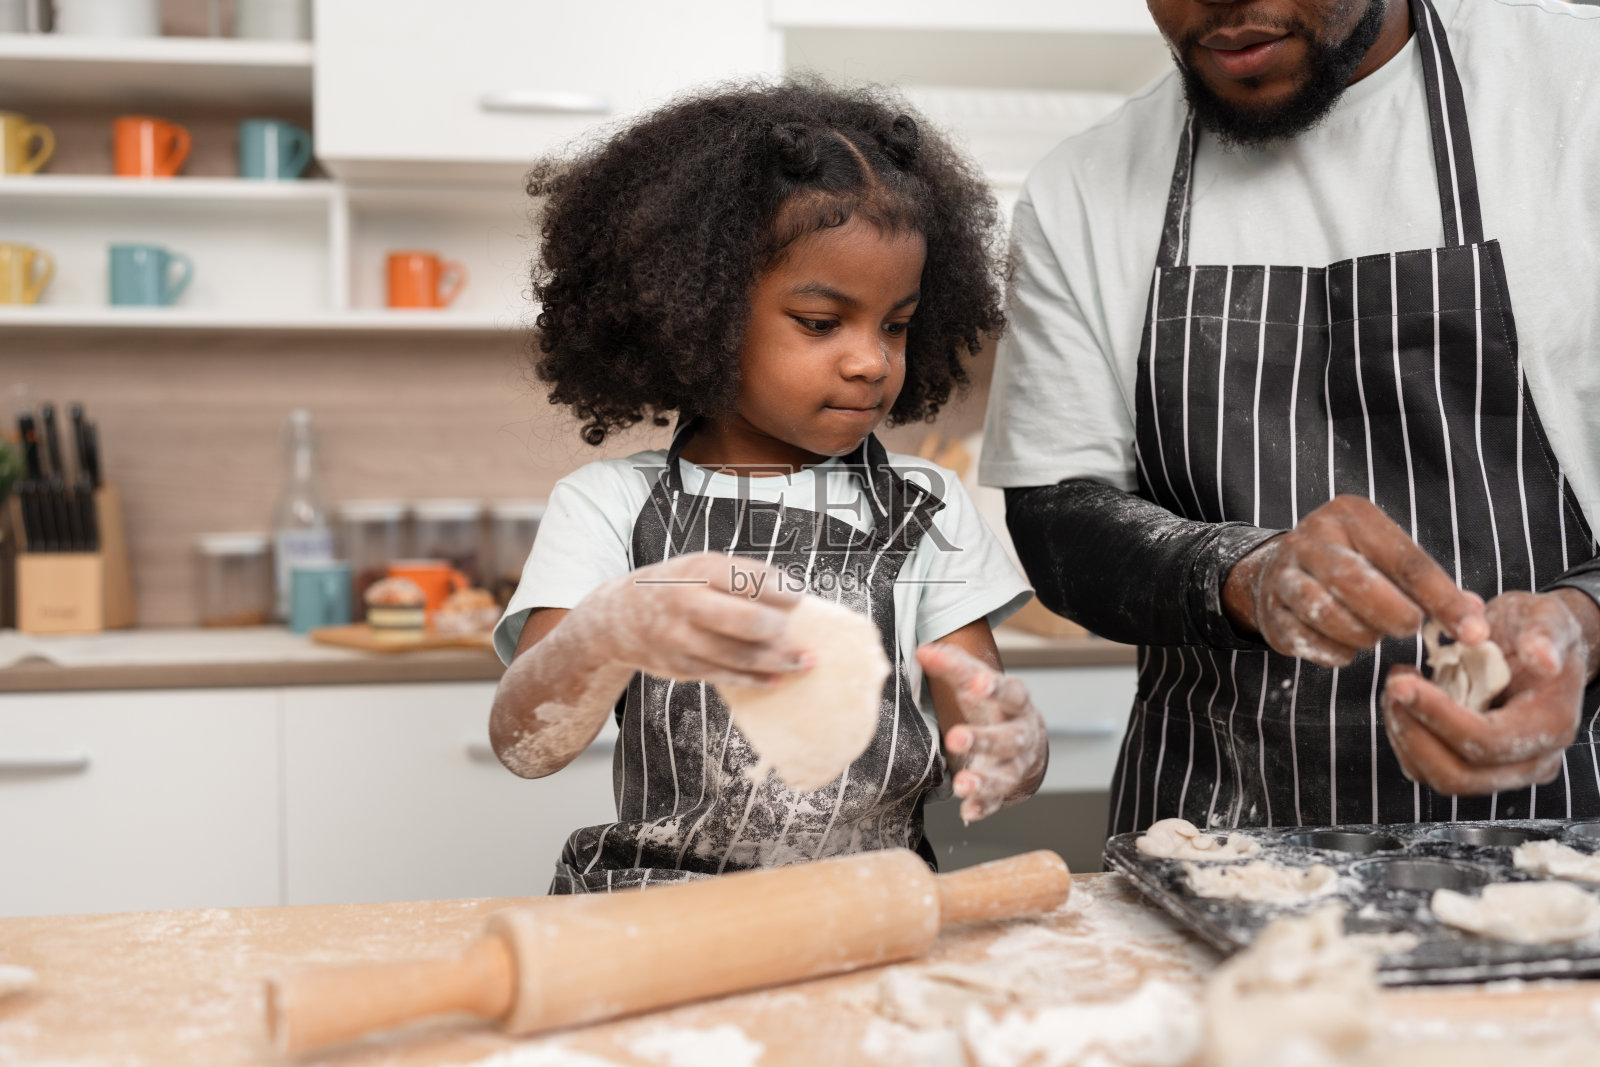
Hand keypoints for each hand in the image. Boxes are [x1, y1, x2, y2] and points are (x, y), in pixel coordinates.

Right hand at [582, 551, 806, 688]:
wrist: (616, 618)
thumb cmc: (672, 588)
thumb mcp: (698, 568)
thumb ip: (738, 578)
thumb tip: (791, 598)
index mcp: (698, 570)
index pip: (749, 579)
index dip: (781, 590)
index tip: (798, 597)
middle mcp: (688, 603)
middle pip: (748, 620)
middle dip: (779, 629)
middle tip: (796, 632)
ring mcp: (682, 638)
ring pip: (740, 655)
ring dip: (778, 661)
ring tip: (803, 661)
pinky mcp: (681, 667)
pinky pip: (726, 676)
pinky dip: (755, 679)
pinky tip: (776, 679)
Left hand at [917, 642, 1047, 822]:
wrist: (1028, 743)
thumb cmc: (996, 706)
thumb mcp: (980, 682)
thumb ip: (954, 666)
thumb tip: (923, 650)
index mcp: (1016, 704)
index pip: (1011, 692)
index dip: (995, 688)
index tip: (976, 683)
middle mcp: (1021, 735)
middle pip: (1009, 739)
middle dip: (984, 739)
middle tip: (955, 738)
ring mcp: (1016, 765)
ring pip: (1006, 775)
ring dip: (984, 781)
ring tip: (961, 785)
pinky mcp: (1006, 790)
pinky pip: (997, 802)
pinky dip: (983, 807)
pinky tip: (968, 812)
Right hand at [1223, 495, 1488, 667]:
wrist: (1276, 571)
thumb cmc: (1350, 564)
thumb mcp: (1388, 560)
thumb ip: (1430, 588)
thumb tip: (1473, 621)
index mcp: (1351, 516)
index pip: (1406, 561)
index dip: (1443, 600)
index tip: (1473, 633)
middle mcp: (1311, 538)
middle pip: (1357, 581)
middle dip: (1394, 615)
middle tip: (1411, 629)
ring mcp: (1284, 573)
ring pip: (1327, 612)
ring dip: (1362, 635)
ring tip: (1373, 635)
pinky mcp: (1270, 610)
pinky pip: (1308, 640)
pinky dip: (1335, 652)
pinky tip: (1344, 646)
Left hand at [1383, 589, 1599, 793]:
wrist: (1532, 644)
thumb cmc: (1536, 630)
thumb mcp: (1546, 615)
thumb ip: (1545, 633)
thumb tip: (1543, 659)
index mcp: (1551, 727)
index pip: (1488, 741)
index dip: (1439, 716)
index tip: (1401, 684)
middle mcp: (1532, 761)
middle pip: (1459, 774)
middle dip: (1414, 732)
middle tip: (1393, 685)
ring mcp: (1503, 771)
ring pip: (1438, 776)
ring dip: (1405, 735)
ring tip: (1395, 687)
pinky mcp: (1475, 767)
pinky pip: (1428, 768)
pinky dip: (1406, 738)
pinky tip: (1402, 701)